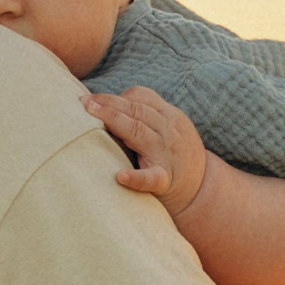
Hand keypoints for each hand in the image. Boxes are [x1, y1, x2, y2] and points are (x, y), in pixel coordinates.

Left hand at [84, 88, 210, 216]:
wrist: (201, 188)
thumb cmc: (172, 154)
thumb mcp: (168, 127)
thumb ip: (145, 115)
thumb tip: (102, 103)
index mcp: (169, 115)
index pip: (142, 97)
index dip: (115, 96)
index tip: (91, 98)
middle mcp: (169, 130)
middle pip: (137, 110)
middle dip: (109, 103)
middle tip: (84, 101)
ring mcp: (166, 154)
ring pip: (140, 132)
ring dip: (115, 121)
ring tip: (92, 116)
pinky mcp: (165, 180)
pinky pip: (151, 177)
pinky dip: (136, 177)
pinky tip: (120, 176)